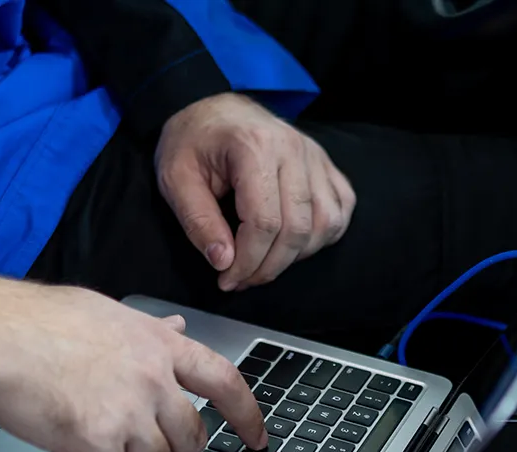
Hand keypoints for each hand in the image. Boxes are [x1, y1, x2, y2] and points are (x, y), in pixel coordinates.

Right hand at [0, 261, 267, 451]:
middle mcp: (152, 377)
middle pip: (191, 440)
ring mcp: (128, 409)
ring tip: (86, 445)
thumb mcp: (103, 312)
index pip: (226, 381)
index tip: (256, 438)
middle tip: (126, 446)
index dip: (247, 416)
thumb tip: (176, 331)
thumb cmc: (29, 321)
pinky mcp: (98, 440)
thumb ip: (145, 332)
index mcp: (158, 343)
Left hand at [156, 92, 354, 291]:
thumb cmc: (192, 140)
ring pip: (325, 222)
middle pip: (297, 228)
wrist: (213, 107)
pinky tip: (295, 242)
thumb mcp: (176, 178)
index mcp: (254, 148)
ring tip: (265, 262)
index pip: (264, 222)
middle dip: (269, 266)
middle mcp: (293, 149)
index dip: (248, 261)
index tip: (227, 279)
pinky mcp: (324, 163)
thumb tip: (224, 262)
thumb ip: (198, 221)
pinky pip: (341, 207)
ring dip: (297, 255)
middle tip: (242, 279)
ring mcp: (314, 156)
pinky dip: (323, 233)